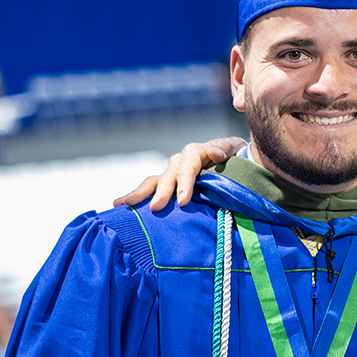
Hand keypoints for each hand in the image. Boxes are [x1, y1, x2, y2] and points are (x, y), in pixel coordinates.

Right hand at [113, 137, 246, 210]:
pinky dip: (135, 197)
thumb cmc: (237, 156)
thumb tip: (215, 153)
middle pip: (168, 175)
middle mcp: (180, 161)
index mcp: (196, 152)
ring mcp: (171, 173)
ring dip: (138, 193)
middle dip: (162, 192)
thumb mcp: (236, 148)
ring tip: (123, 204)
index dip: (185, 183)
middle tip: (157, 208)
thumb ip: (227, 148)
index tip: (183, 201)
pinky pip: (149, 190)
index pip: (188, 166)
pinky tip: (119, 206)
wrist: (234, 160)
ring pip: (153, 182)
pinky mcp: (167, 184)